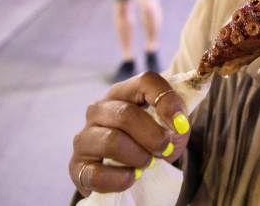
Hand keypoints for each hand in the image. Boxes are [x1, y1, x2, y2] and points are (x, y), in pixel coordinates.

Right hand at [69, 72, 190, 196]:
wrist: (130, 171)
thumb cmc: (150, 141)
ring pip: (112, 142)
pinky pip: (97, 174)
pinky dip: (121, 179)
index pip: (146, 80)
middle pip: (126, 115)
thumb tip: (178, 121)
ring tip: (147, 163)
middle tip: (165, 149)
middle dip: (154, 137)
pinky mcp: (77, 166)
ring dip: (139, 157)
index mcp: (123, 92)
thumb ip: (177, 115)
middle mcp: (99, 109)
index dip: (168, 100)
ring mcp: (84, 137)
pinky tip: (131, 178)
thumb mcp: (168, 125)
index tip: (182, 125)